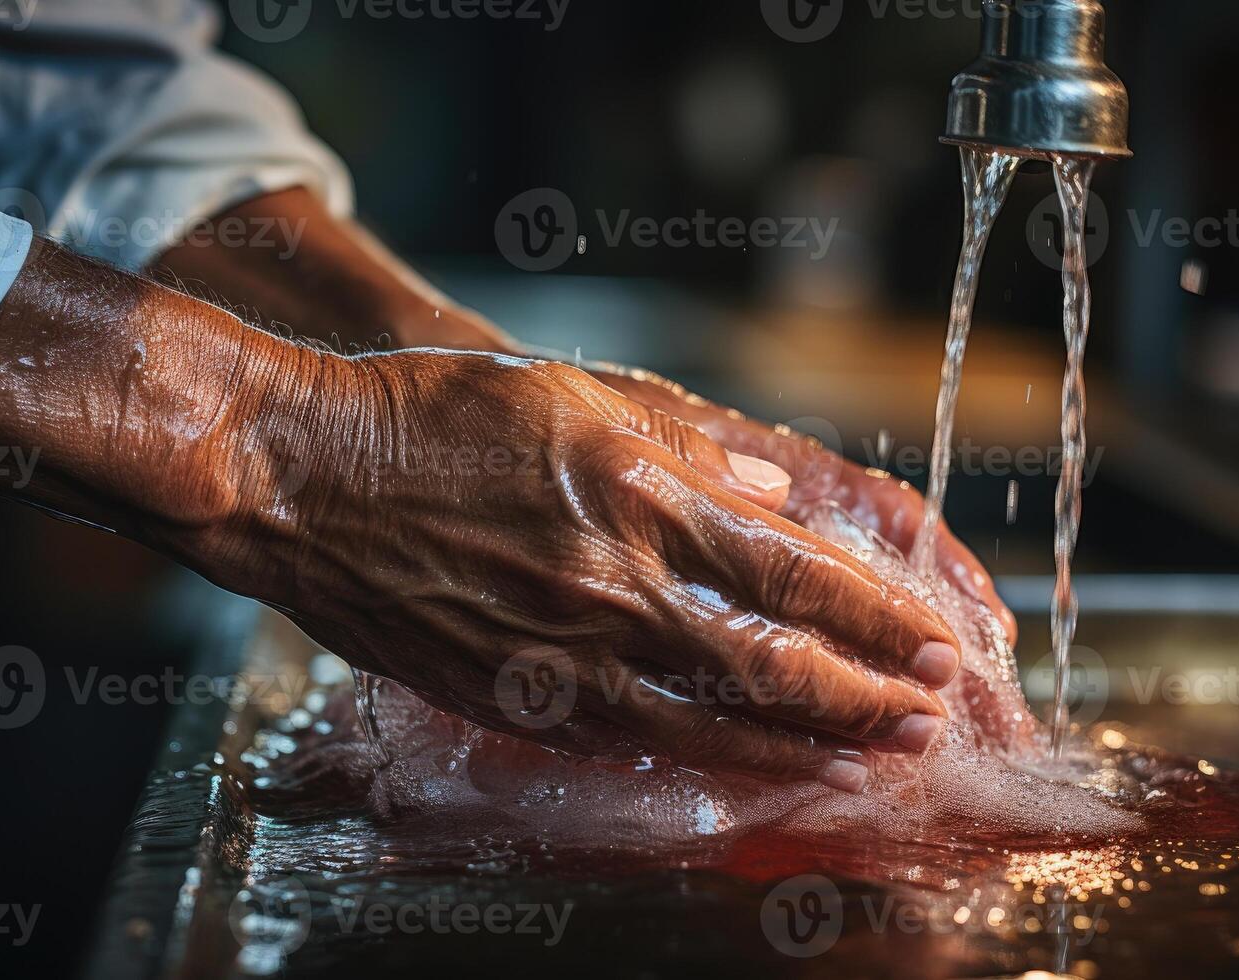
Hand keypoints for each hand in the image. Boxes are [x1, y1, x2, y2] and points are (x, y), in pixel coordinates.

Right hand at [205, 350, 963, 790]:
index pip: (793, 573)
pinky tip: (751, 771)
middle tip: (933, 720)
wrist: (302, 478)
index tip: (936, 644)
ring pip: (714, 719)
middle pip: (774, 662)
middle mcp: (613, 585)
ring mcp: (562, 652)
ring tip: (872, 763)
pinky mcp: (514, 696)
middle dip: (867, 697)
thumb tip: (773, 499)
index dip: (876, 619)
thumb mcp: (573, 393)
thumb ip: (687, 453)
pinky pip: (631, 739)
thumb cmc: (429, 415)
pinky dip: (707, 760)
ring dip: (806, 746)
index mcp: (638, 495)